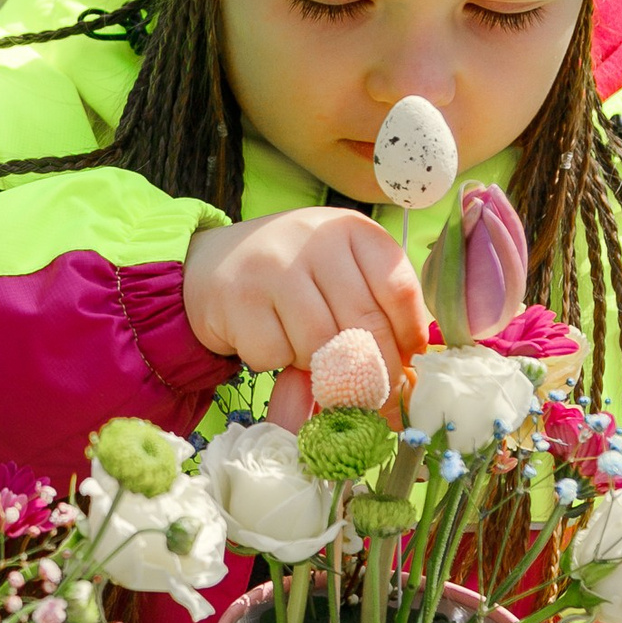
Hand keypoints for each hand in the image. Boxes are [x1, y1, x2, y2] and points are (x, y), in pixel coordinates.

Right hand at [183, 208, 429, 385]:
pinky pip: (277, 355)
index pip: (398, 289)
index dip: (409, 335)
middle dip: (374, 371)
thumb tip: (407, 373)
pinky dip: (275, 362)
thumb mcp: (337, 272)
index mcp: (351, 229)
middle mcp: (315, 239)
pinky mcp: (240, 297)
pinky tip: (267, 340)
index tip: (407, 360)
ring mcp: (274, 266)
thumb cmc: (290, 275)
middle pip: (365, 324)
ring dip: (319, 367)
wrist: (212, 264)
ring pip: (322, 346)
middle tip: (371, 394)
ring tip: (307, 355)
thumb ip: (372, 307)